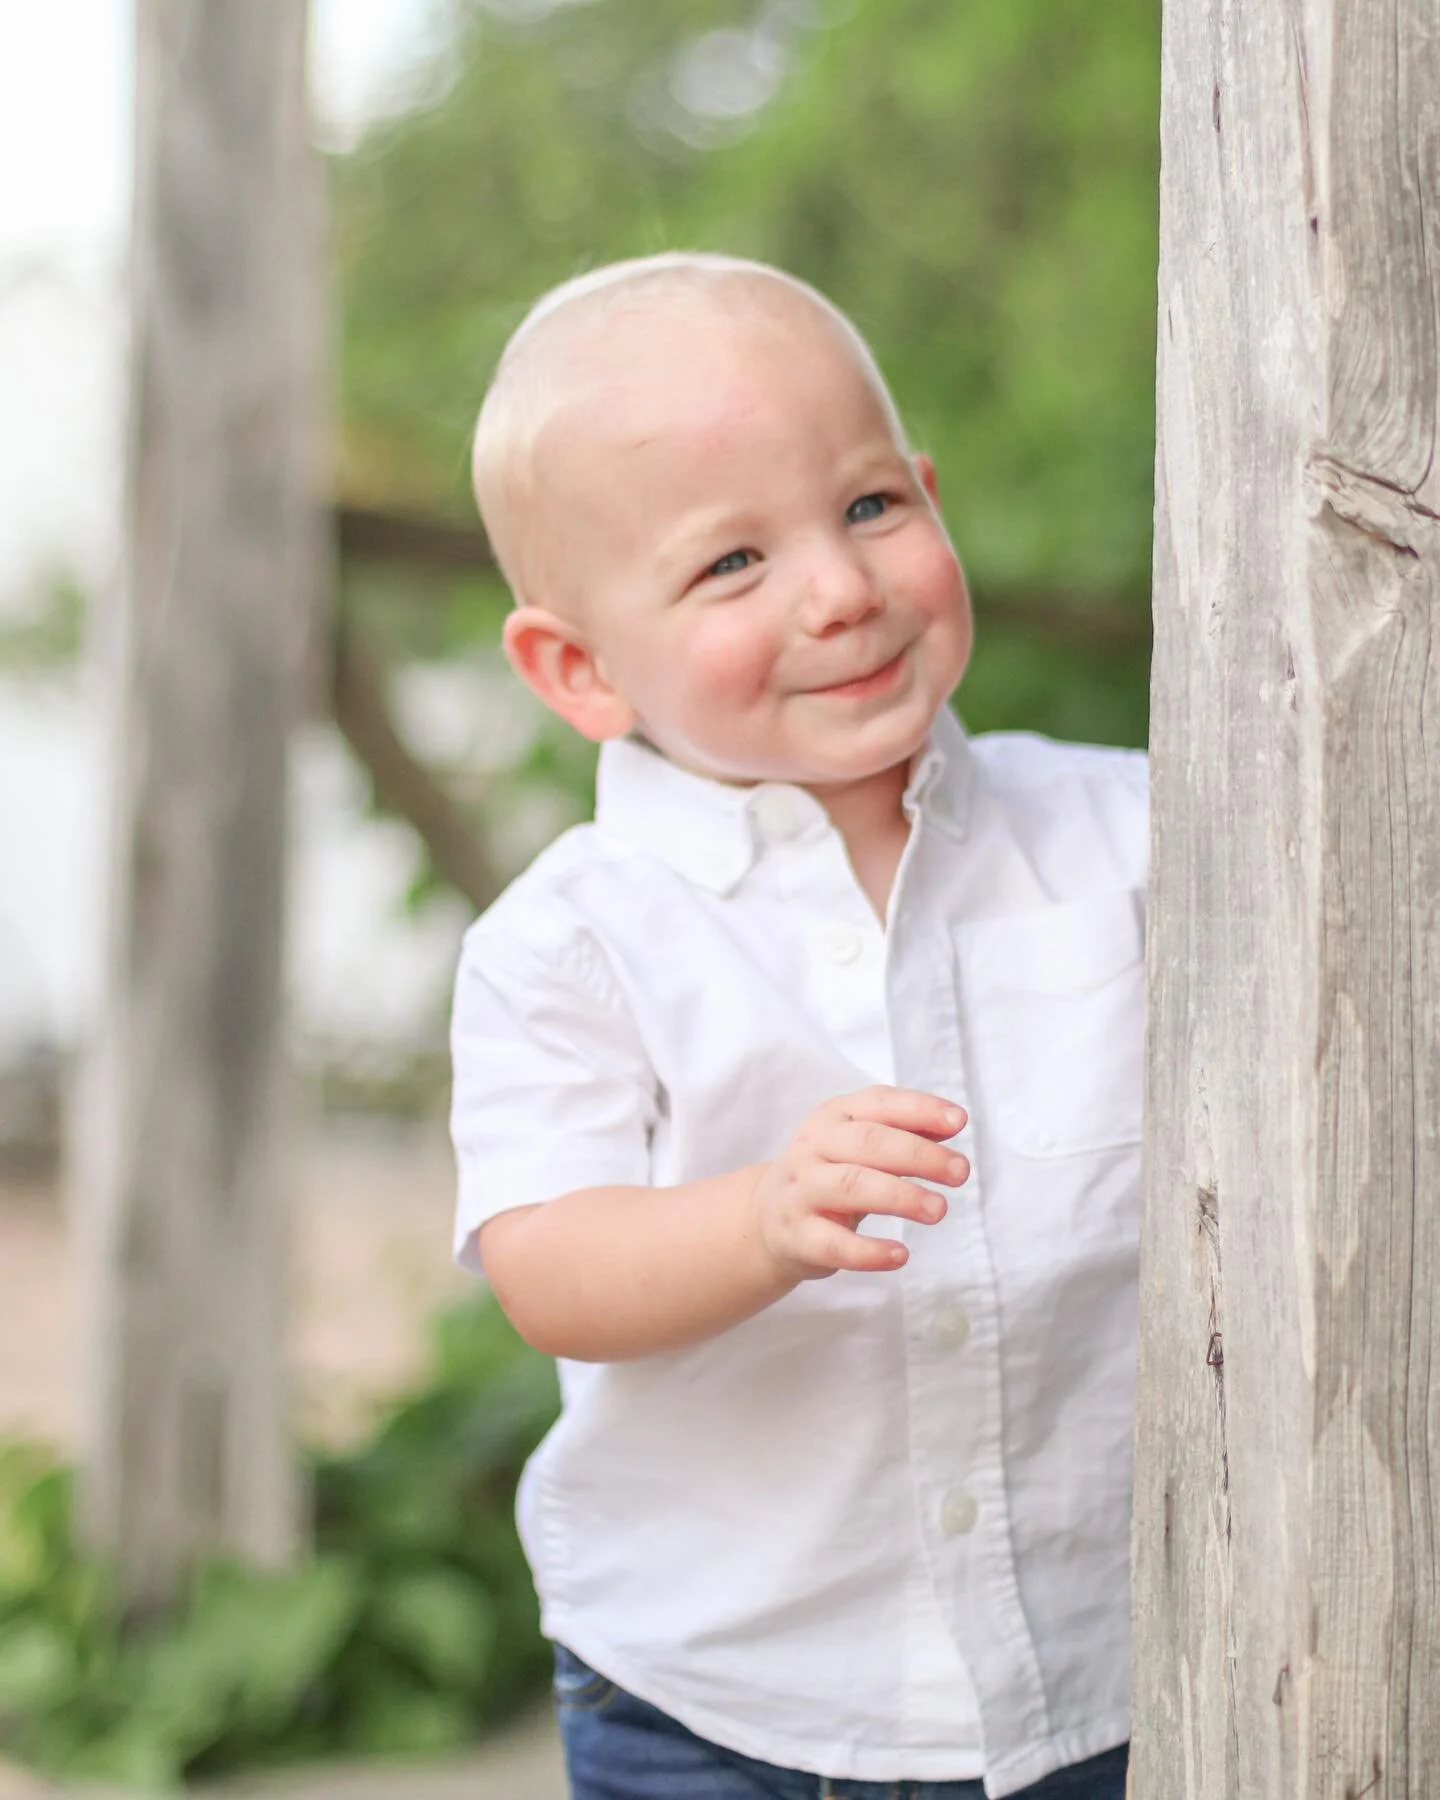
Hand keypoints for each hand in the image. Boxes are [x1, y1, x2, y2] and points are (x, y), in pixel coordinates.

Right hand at [751, 1086, 968, 1282]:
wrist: (766, 1217)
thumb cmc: (829, 1173)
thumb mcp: (859, 1145)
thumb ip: (904, 1132)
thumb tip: (951, 1123)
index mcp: (833, 1116)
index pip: (878, 1103)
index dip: (919, 1110)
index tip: (959, 1122)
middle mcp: (813, 1147)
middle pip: (868, 1143)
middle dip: (918, 1155)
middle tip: (960, 1171)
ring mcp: (801, 1191)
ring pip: (851, 1186)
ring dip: (899, 1196)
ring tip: (938, 1210)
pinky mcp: (797, 1235)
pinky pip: (834, 1244)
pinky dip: (869, 1251)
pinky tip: (900, 1254)